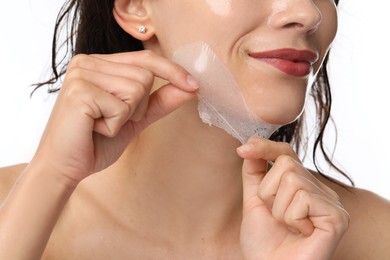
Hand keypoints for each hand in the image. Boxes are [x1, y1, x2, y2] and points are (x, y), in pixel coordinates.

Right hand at [32, 50, 197, 182]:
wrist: (65, 167)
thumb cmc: (96, 142)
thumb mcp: (135, 119)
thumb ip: (160, 101)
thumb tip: (190, 87)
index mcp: (99, 64)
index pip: (145, 59)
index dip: (172, 71)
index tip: (194, 85)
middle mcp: (88, 62)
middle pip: (145, 75)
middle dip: (139, 107)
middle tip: (113, 120)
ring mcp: (81, 74)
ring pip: (137, 89)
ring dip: (126, 116)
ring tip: (102, 124)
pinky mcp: (79, 91)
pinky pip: (122, 106)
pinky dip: (115, 125)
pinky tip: (94, 129)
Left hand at [237, 137, 348, 259]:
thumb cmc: (264, 242)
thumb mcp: (254, 200)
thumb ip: (255, 172)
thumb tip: (250, 143)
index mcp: (302, 185)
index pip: (286, 153)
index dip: (265, 147)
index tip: (243, 150)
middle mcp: (319, 190)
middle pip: (287, 163)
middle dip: (269, 191)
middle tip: (275, 216)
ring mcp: (331, 202)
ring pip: (293, 180)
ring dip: (279, 208)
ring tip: (287, 226)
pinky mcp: (337, 217)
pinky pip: (303, 198)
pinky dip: (291, 218)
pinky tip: (300, 233)